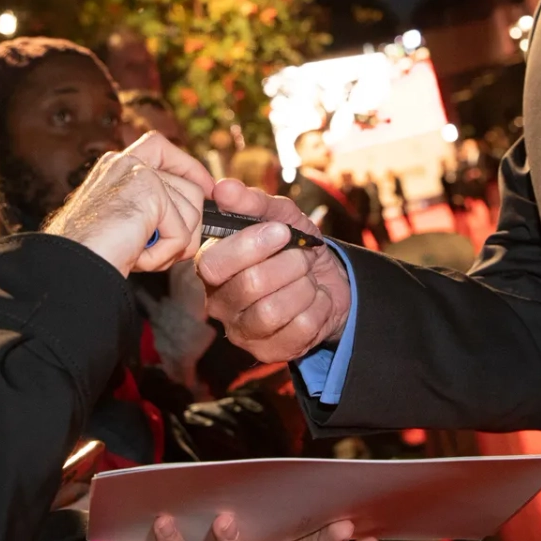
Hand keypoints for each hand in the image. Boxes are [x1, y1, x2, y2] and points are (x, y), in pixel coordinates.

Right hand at [45, 133, 214, 275]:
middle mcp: (127, 162)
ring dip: (173, 246)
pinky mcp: (149, 192)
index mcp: (117, 165)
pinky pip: (182, 233)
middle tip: (155, 250)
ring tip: (139, 254)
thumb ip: (155, 207)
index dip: (189, 168)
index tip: (206, 190)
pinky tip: (137, 258)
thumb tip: (201, 202)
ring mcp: (138, 173)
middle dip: (185, 228)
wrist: (66, 267)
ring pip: (193, 212)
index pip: (162, 147)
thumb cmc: (92, 253)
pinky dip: (164, 256)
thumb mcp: (126, 220)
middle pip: (191, 189)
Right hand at [196, 178, 352, 362]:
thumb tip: (223, 188)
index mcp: (212, 267)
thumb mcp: (280, 216)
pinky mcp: (268, 352)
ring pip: (272, 312)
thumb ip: (252, 202)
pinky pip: (298, 332)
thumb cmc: (294, 245)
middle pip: (249, 286)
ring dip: (304, 288)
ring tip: (309, 278)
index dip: (250, 246)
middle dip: (289, 265)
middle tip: (302, 256)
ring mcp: (242, 331)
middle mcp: (218, 302)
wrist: (328, 280)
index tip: (282, 231)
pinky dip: (318, 310)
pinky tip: (317, 301)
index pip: (213, 263)